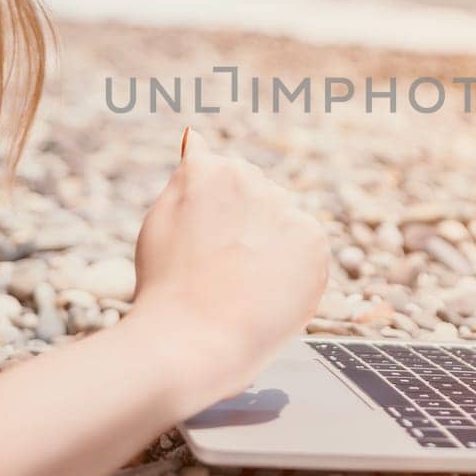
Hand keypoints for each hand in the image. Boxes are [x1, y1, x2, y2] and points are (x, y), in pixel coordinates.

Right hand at [130, 128, 330, 399]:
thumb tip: (196, 135)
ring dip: (272, 247)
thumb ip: (187, 175)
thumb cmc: (167, 287)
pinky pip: (307, 250)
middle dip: (249, 227)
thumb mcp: (162, 219)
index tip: (208, 248)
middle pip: (261, 196)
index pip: (229, 179)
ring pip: (286, 223)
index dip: (219, 220)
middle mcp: (251, 178)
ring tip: (242, 285)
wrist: (192, 340)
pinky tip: (266, 291)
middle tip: (222, 271)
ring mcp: (285, 208)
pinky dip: (294, 270)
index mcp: (209, 168)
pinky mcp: (313, 240)